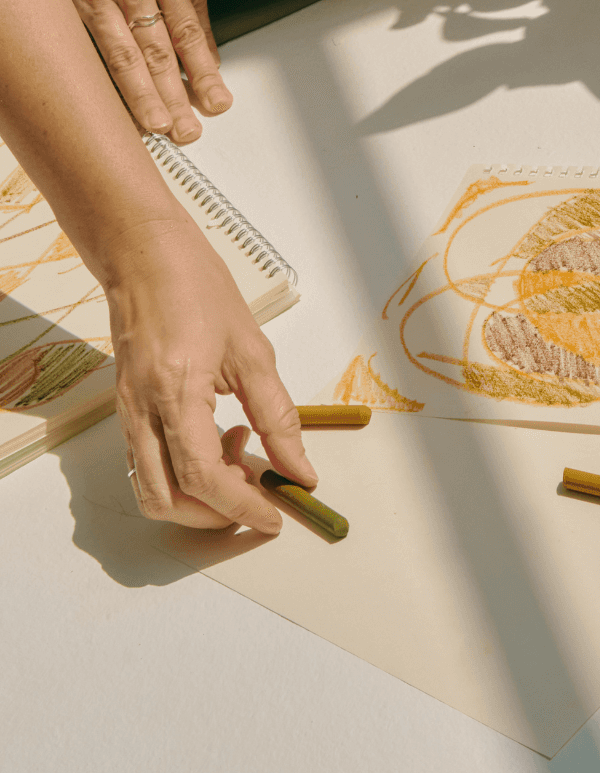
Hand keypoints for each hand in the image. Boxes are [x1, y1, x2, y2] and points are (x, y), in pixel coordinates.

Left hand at [36, 0, 230, 143]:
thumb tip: (40, 38)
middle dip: (167, 100)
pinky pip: (197, 11)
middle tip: (181, 135)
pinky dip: (206, 45)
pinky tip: (213, 71)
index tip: (144, 127)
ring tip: (213, 110)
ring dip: (198, 79)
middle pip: (149, 55)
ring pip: (180, 36)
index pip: (109, 57)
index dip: (131, 96)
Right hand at [110, 219, 317, 530]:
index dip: (241, 507)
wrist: (144, 256)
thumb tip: (300, 469)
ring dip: (195, 498)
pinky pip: (144, 465)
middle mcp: (143, 412)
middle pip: (168, 500)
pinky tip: (215, 440)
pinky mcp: (126, 409)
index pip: (204, 479)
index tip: (273, 517)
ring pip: (150, 491)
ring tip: (237, 459)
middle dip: (215, 514)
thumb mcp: (252, 350)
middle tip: (257, 494)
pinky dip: (180, 474)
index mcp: (177, 395)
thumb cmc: (196, 288)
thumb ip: (278, 416)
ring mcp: (127, 414)